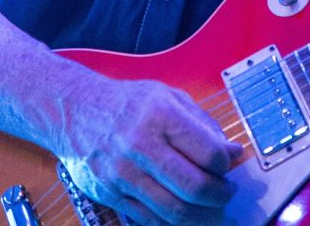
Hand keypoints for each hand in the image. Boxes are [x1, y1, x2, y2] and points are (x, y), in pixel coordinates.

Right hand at [58, 74, 241, 224]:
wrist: (77, 111)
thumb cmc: (128, 102)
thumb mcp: (168, 96)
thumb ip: (203, 123)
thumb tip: (232, 151)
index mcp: (160, 115)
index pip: (208, 152)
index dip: (226, 163)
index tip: (230, 163)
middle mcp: (141, 145)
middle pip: (194, 187)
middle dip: (220, 195)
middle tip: (227, 192)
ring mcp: (123, 174)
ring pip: (174, 210)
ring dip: (201, 214)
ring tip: (211, 207)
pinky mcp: (111, 194)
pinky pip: (150, 219)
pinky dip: (173, 221)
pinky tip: (185, 212)